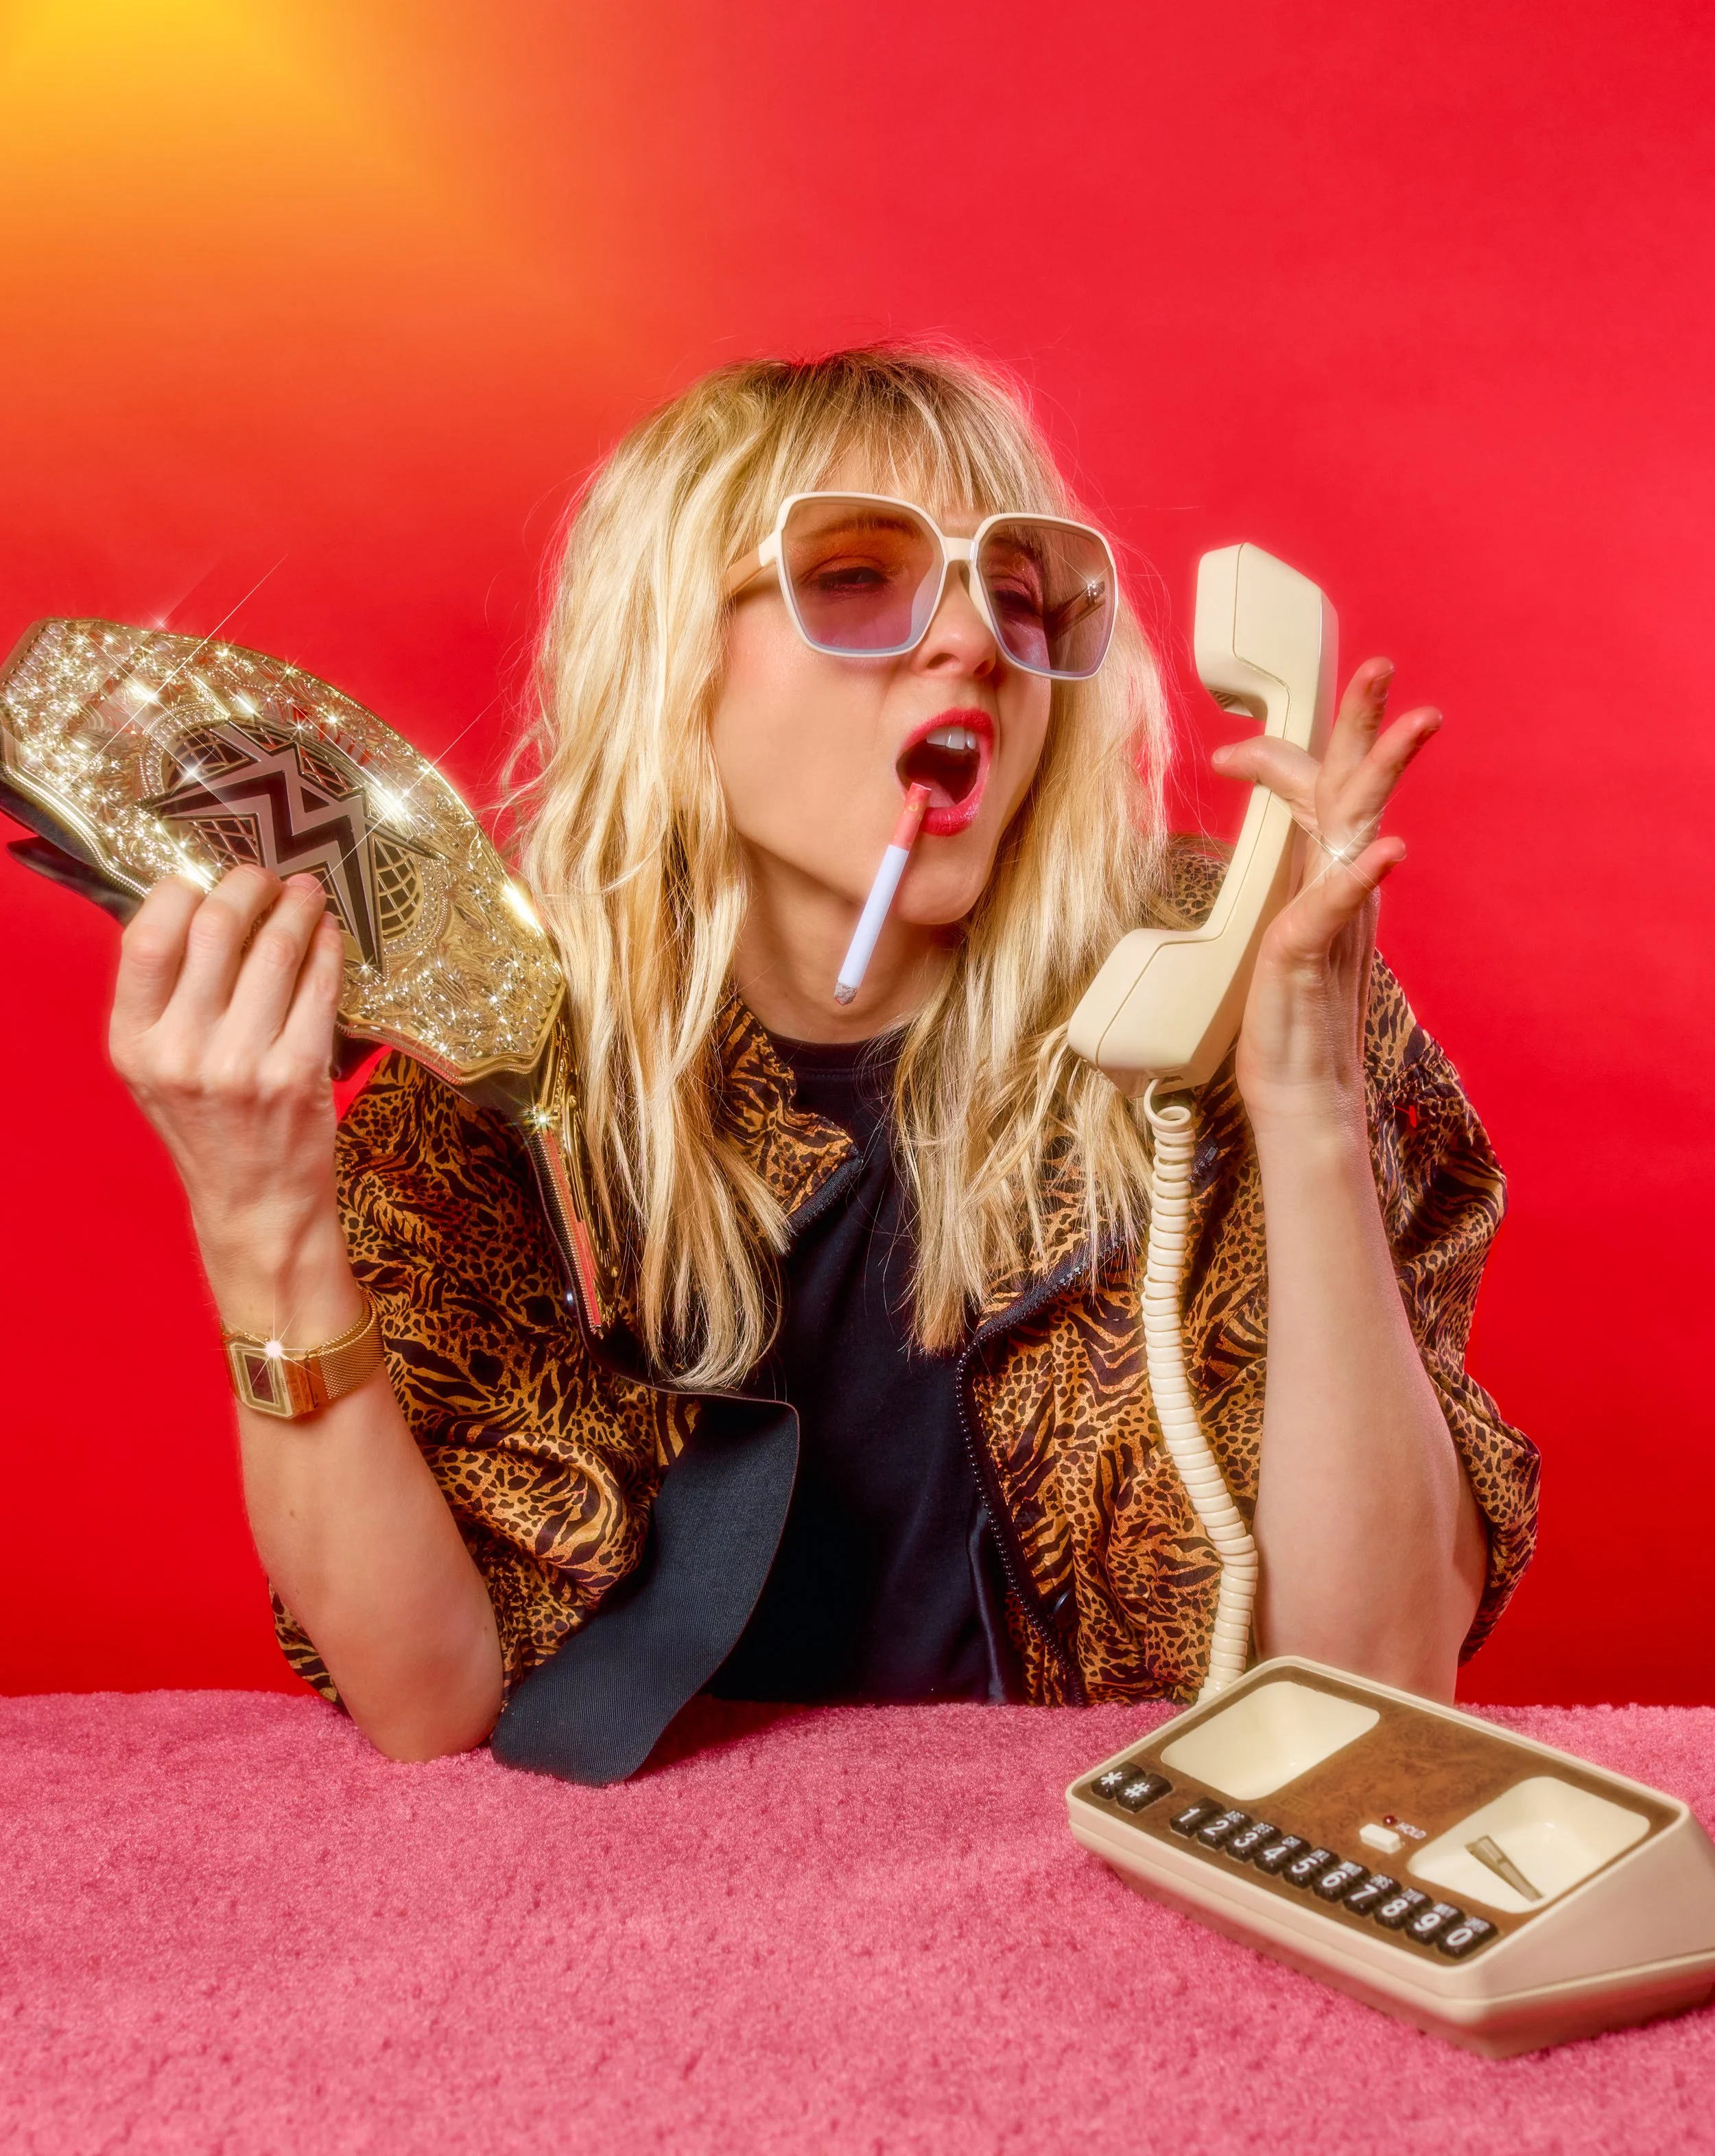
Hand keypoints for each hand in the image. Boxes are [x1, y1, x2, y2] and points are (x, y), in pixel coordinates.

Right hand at [108, 864, 354, 1334]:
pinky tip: (330, 935)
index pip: (149, 936)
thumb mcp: (157, 1066)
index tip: (209, 880)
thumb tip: (199, 905)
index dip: (185, 892)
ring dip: (298, 909)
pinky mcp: (298, 1074)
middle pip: (217, 927)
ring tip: (307, 895)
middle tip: (267, 878)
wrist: (254, 1205)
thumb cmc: (208, 1126)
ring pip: (276, 950)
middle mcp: (181, 1051)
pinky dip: (329, 949)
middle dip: (249, 886)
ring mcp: (242, 1064)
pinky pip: (320, 987)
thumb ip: (166, 996)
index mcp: (134, 1042)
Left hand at [1211, 657, 1441, 1130]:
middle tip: (1379, 665)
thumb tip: (1282, 870)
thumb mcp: (1277, 944)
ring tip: (1414, 721)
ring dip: (1381, 771)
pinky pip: (1340, 903)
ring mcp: (1334, 916)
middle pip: (1352, 788)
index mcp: (1319, 880)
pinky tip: (1387, 850)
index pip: (1310, 798)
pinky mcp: (1317, 951)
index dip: (1275, 761)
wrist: (1298, 1097)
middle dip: (1363, 722)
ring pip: (1358, 827)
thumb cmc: (1281, 1026)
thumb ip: (1291, 900)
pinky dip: (1359, 872)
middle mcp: (1336, 888)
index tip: (1226, 749)